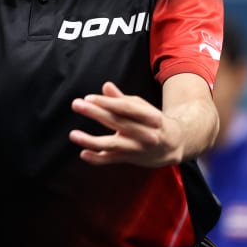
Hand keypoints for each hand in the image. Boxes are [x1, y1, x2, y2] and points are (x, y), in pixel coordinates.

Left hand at [69, 81, 183, 167]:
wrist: (174, 145)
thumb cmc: (152, 121)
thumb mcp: (142, 108)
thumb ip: (122, 99)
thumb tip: (106, 86)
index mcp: (150, 116)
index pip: (126, 108)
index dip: (107, 102)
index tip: (88, 98)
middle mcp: (145, 133)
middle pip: (118, 122)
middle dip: (95, 113)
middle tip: (77, 104)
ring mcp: (138, 148)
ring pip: (113, 145)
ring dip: (91, 141)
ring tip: (73, 134)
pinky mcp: (131, 159)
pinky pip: (111, 160)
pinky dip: (97, 159)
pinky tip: (83, 154)